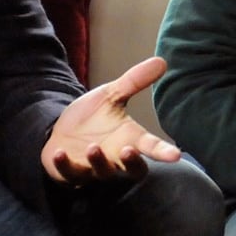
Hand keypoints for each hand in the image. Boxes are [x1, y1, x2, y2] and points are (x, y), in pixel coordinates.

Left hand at [43, 56, 182, 184]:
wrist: (62, 132)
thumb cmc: (93, 118)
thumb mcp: (112, 96)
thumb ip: (135, 81)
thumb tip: (161, 61)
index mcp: (129, 140)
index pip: (150, 148)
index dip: (163, 153)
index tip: (176, 156)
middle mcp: (115, 158)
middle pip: (132, 170)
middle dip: (132, 163)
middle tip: (130, 150)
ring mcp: (93, 168)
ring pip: (102, 173)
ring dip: (98, 162)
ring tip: (93, 147)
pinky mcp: (70, 172)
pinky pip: (69, 174)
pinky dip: (64, 165)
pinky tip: (59, 152)